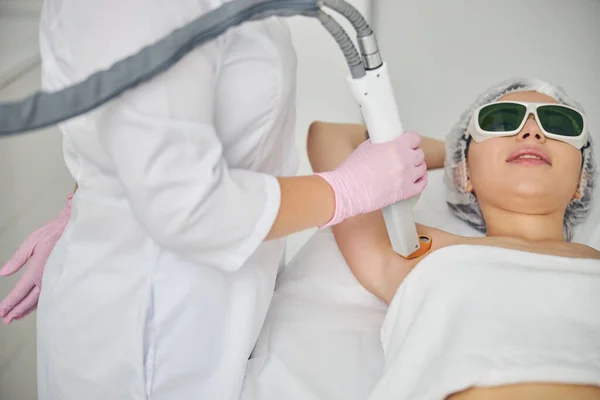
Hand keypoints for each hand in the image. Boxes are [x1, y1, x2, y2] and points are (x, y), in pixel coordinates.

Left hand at [0, 194, 72, 323]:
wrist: (74, 229)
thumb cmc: (54, 232)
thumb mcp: (31, 242)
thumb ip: (17, 259)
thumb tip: (3, 273)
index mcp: (37, 269)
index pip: (20, 291)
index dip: (10, 303)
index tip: (1, 312)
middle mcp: (46, 277)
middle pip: (29, 300)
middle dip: (16, 311)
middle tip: (5, 319)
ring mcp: (55, 279)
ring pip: (39, 300)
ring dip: (27, 310)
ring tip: (16, 316)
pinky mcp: (60, 278)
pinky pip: (48, 295)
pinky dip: (39, 303)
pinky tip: (34, 306)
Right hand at [316, 131, 426, 226]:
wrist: (347, 191)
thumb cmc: (351, 173)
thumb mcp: (365, 148)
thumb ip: (381, 144)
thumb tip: (386, 144)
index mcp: (394, 147)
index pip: (414, 138)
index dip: (412, 140)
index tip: (410, 142)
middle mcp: (403, 161)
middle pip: (419, 154)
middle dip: (413, 154)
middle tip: (407, 156)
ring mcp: (406, 177)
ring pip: (422, 168)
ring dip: (416, 167)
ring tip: (410, 168)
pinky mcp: (405, 192)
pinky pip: (421, 184)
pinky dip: (421, 180)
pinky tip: (417, 178)